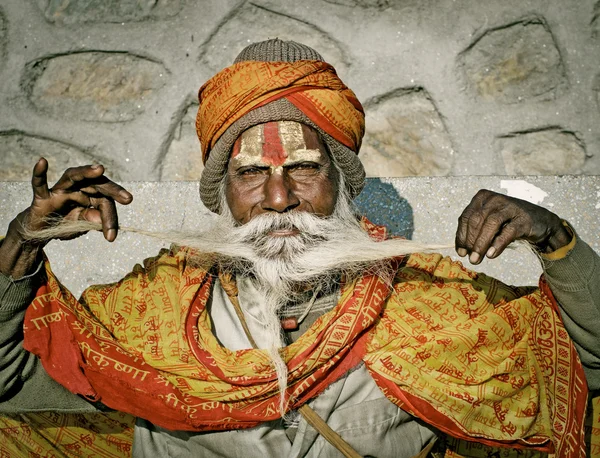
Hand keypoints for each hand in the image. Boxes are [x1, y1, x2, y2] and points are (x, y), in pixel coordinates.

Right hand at [13, 158, 132, 243]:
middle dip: (112, 190)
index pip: (105, 201)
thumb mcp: (80, 225)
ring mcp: (60, 190)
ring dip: (85, 172)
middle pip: (96, 184)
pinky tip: (42, 161)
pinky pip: (39, 183)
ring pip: (73, 176)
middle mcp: (77, 189)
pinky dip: (39, 173)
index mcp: (91, 196)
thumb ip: (90, 220)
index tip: (111, 236)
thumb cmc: (65, 224)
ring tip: (99, 169)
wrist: (41, 231)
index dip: (110, 218)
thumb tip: (100, 220)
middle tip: (128, 198)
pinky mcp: (42, 196)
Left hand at [455, 189, 570, 263]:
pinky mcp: (523, 218)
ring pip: (490, 224)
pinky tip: (491, 255)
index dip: (461, 236)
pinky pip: (508, 231)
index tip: (460, 252)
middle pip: (476, 220)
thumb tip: (463, 251)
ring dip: (481, 244)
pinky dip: (498, 244)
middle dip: (470, 242)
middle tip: (470, 258)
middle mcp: (495, 199)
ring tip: (476, 259)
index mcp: (483, 197)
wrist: (541, 223)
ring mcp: (510, 207)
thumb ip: (476, 233)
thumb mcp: (489, 225)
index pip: (466, 217)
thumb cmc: (509, 223)